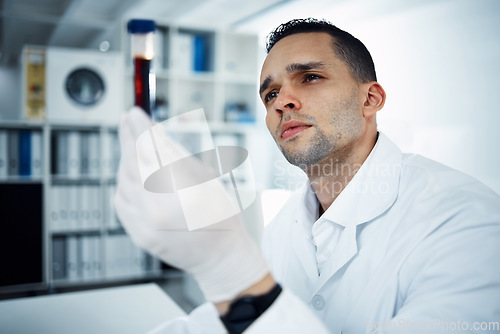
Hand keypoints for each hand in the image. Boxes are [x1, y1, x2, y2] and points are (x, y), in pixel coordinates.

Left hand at [113, 107, 268, 301]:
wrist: (219, 257)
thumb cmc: (221, 216)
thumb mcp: (206, 178)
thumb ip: (175, 156)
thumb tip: (152, 132)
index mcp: (183, 192)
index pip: (151, 152)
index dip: (139, 129)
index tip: (133, 114)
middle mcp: (159, 210)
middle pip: (133, 164)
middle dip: (128, 139)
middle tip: (127, 121)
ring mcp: (146, 226)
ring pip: (124, 181)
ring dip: (127, 162)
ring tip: (136, 151)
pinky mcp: (139, 235)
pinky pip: (121, 201)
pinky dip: (124, 184)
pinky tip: (134, 178)